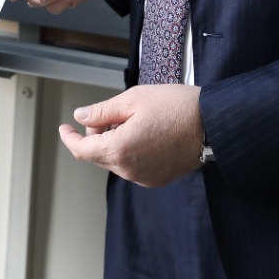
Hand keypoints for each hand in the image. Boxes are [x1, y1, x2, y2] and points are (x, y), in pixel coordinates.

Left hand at [58, 84, 202, 187]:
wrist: (214, 124)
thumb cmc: (177, 108)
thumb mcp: (133, 99)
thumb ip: (102, 111)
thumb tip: (81, 117)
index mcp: (119, 149)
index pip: (81, 150)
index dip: (69, 138)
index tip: (64, 129)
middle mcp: (129, 170)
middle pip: (97, 156)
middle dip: (94, 136)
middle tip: (107, 115)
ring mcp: (144, 177)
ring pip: (116, 162)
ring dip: (113, 144)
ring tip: (131, 120)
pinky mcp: (157, 179)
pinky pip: (133, 167)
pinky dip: (129, 152)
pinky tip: (143, 134)